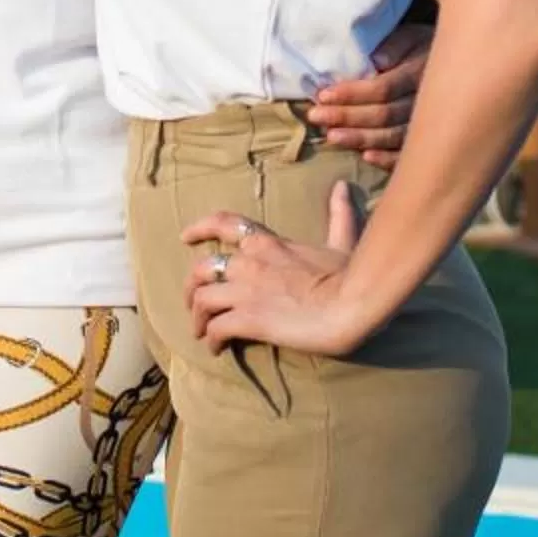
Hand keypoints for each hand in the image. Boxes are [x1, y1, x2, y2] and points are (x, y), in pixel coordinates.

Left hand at [182, 182, 376, 356]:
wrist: (352, 304)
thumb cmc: (350, 274)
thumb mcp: (342, 240)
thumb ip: (338, 215)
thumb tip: (342, 186)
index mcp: (267, 243)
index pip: (224, 224)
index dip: (199, 229)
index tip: (185, 237)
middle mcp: (248, 263)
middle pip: (201, 268)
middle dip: (191, 287)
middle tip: (193, 302)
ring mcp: (245, 292)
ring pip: (201, 300)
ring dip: (198, 318)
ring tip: (202, 332)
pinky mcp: (248, 320)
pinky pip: (216, 329)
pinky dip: (212, 340)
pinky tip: (216, 349)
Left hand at [309, 21, 431, 167]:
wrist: (460, 66)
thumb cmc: (423, 48)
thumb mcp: (411, 35)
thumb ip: (395, 44)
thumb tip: (376, 60)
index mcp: (420, 72)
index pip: (383, 88)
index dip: (352, 94)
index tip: (323, 95)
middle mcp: (427, 101)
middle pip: (384, 115)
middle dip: (347, 117)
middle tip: (316, 118)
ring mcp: (431, 124)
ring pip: (393, 136)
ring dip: (361, 138)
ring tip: (332, 138)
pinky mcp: (431, 140)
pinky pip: (409, 153)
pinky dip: (388, 158)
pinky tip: (366, 157)